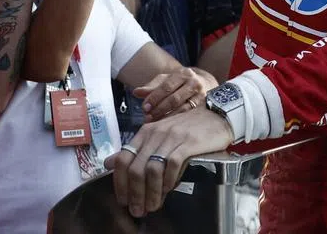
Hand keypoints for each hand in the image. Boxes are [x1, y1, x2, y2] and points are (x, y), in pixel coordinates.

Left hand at [107, 108, 233, 217]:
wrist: (216, 116)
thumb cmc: (188, 129)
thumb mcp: (159, 135)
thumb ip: (136, 149)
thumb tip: (110, 163)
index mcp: (145, 132)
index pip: (123, 158)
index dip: (120, 183)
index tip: (123, 200)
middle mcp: (156, 133)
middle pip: (136, 168)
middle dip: (135, 194)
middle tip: (138, 210)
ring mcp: (172, 137)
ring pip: (152, 169)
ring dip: (151, 192)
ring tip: (153, 206)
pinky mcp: (189, 142)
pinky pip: (173, 165)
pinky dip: (169, 180)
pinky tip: (169, 189)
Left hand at [134, 67, 217, 120]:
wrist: (203, 84)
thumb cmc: (180, 83)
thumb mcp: (167, 80)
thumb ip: (152, 87)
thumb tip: (136, 92)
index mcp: (183, 74)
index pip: (167, 86)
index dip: (155, 97)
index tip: (144, 107)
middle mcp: (194, 83)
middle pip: (174, 98)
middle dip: (159, 109)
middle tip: (147, 118)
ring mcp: (201, 96)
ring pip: (182, 109)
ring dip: (167, 117)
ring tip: (155, 123)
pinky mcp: (204, 108)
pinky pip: (189, 116)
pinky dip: (177, 121)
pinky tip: (167, 126)